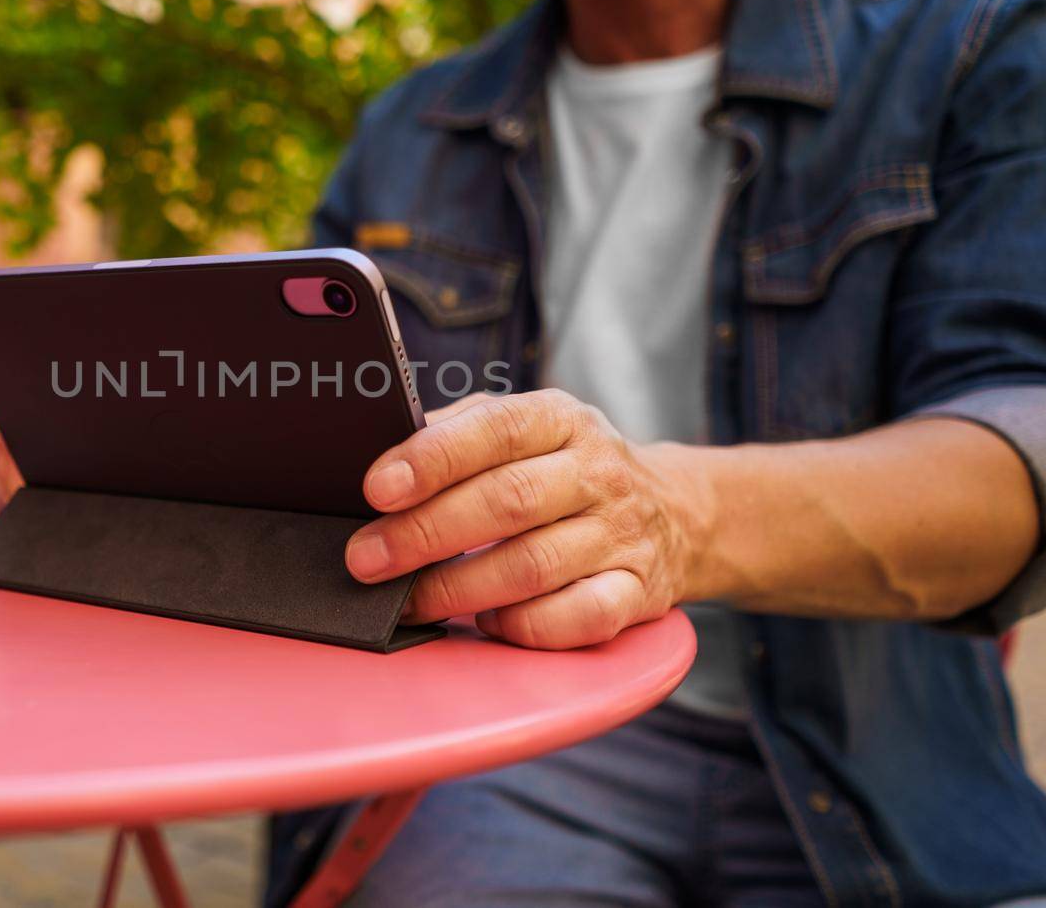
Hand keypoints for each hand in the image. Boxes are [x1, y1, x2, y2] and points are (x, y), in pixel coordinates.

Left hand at [346, 389, 712, 649]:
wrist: (679, 512)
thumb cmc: (566, 469)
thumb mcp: (524, 429)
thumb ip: (457, 432)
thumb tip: (379, 452)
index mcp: (561, 420)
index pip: (496, 429)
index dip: (432, 459)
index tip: (376, 489)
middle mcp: (597, 472)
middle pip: (507, 502)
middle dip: (425, 534)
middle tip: (367, 560)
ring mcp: (621, 534)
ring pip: (534, 565)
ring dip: (459, 588)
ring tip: (408, 601)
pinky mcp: (639, 592)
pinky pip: (579, 618)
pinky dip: (525, 626)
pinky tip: (486, 622)